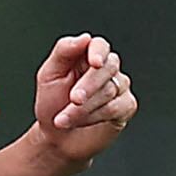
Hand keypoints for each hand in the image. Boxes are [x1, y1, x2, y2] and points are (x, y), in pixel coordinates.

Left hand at [33, 33, 136, 163]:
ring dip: (84, 107)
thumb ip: (64, 51)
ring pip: (110, 90)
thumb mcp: (49, 75)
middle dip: (87, 86)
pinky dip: (95, 116)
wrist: (56, 138)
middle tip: (72, 100)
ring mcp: (119, 87)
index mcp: (86, 56)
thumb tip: (85, 38)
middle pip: (107, 68)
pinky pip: (116, 107)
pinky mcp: (126, 106)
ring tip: (64, 119)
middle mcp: (106, 69)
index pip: (100, 45)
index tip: (94, 63)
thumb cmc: (52, 104)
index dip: (98, 52)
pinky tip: (82, 122)